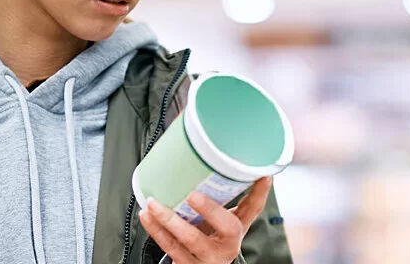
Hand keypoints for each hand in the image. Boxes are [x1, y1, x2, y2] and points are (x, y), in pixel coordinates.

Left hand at [139, 177, 271, 263]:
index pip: (253, 209)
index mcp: (237, 230)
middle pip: (226, 228)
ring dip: (169, 221)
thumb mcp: (219, 220)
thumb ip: (219, 195)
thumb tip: (207, 156)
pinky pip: (170, 248)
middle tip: (193, 195)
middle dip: (210, 210)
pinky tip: (147, 217)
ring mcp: (207, 258)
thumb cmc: (209, 238)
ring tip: (154, 204)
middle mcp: (227, 246)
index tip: (262, 176)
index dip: (260, 192)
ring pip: (190, 241)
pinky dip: (157, 231)